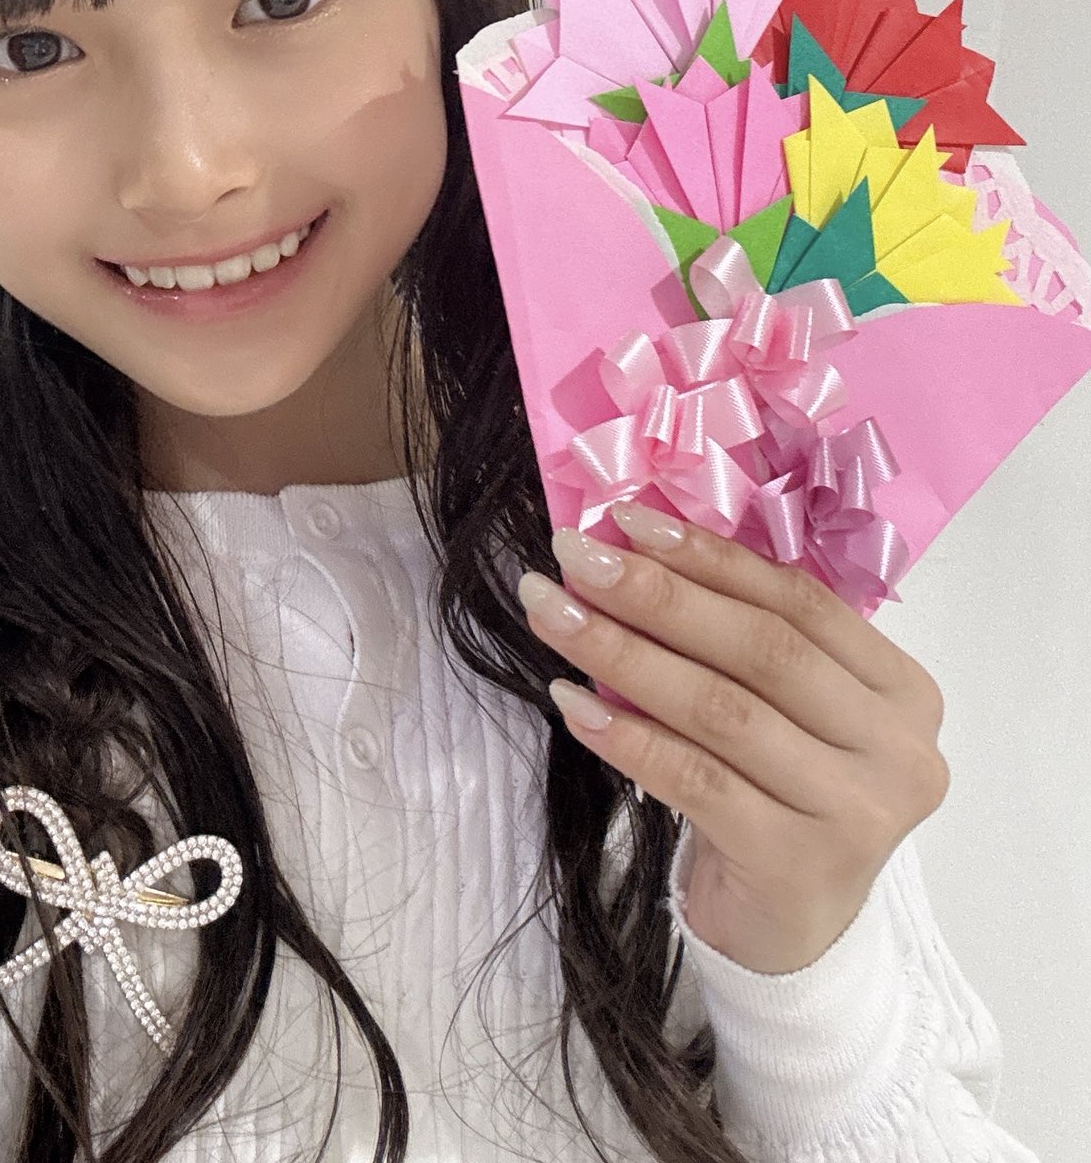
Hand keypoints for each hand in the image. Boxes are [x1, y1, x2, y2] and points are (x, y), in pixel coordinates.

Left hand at [516, 499, 950, 974]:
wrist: (790, 934)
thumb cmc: (779, 796)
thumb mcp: (786, 711)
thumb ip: (742, 638)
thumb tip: (631, 547)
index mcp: (902, 690)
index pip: (800, 601)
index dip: (710, 557)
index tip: (627, 521)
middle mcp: (897, 749)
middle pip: (760, 649)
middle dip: (655, 595)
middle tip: (573, 557)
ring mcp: (855, 811)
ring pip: (721, 709)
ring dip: (623, 653)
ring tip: (553, 614)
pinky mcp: (797, 864)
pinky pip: (694, 778)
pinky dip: (626, 735)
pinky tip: (572, 702)